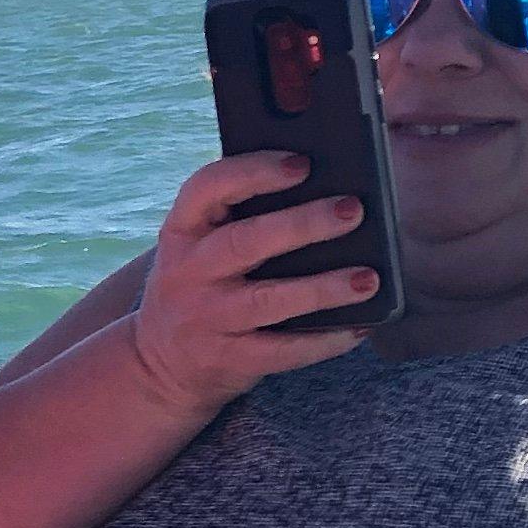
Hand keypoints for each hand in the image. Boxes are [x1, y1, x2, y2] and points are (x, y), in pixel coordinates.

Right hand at [126, 154, 377, 422]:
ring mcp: (208, 319)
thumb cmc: (199, 286)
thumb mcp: (199, 246)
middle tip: (352, 211)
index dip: (253, 172)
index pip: (208, 188)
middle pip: (245, 243)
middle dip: (301, 224)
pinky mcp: (229, 359)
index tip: (301, 164)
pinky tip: (357, 328)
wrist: (160, 363)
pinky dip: (322, 341)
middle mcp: (189, 272)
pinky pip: (281, 351)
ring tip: (367, 278)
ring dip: (321, 289)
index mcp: (183, 231)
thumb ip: (240, 216)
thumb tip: (323, 189)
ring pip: (268, 301)